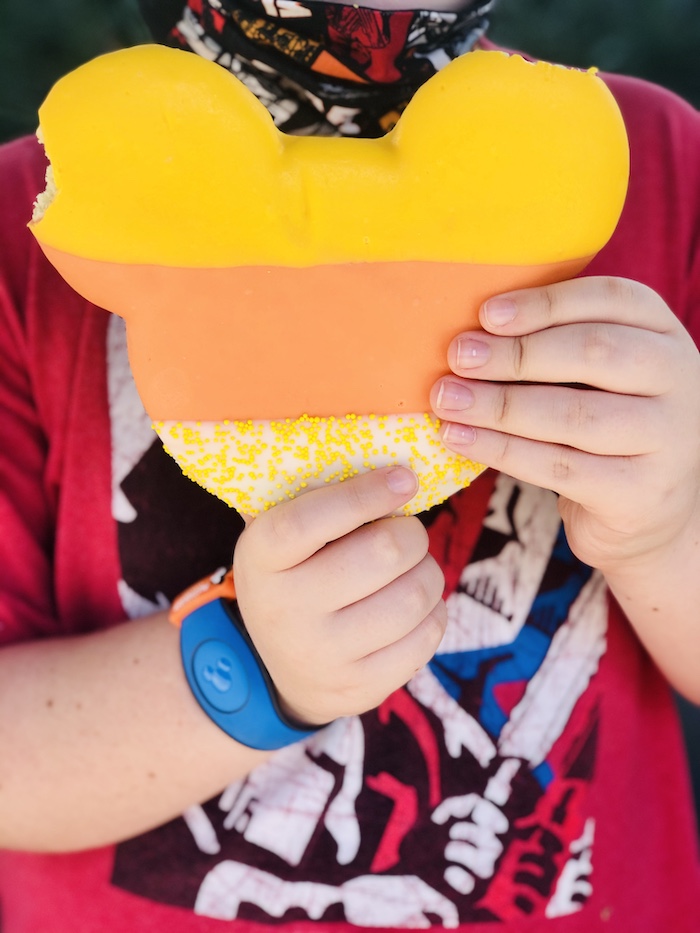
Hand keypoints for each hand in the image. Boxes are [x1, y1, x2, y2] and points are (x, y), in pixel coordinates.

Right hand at [232, 467, 446, 725]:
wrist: (281, 669)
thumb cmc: (296, 575)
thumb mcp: (285, 536)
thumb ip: (321, 497)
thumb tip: (393, 462)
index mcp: (261, 557)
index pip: (310, 519)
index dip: (365, 494)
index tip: (404, 478)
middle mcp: (284, 610)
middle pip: (383, 553)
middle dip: (410, 534)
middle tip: (405, 533)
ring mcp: (322, 656)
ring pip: (414, 596)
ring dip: (428, 571)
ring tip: (411, 569)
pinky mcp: (359, 689)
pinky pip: (427, 638)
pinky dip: (434, 611)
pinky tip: (414, 605)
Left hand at [431, 276, 699, 572]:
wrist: (647, 516)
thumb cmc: (602, 430)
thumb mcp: (595, 378)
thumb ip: (552, 346)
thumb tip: (470, 332)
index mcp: (663, 334)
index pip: (612, 300)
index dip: (546, 303)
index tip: (486, 314)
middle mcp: (680, 378)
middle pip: (595, 352)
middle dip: (517, 353)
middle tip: (458, 356)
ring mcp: (669, 439)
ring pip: (573, 414)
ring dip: (499, 405)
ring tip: (447, 400)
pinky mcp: (640, 493)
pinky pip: (558, 468)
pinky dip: (500, 450)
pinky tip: (458, 439)